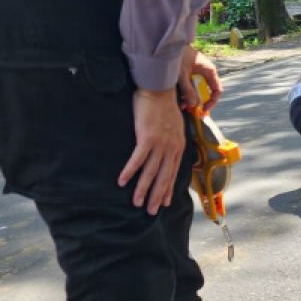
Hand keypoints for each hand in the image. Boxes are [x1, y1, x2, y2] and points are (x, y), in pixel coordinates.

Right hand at [120, 88, 185, 214]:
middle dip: (157, 196)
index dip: (168, 189)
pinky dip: (129, 172)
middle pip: (163, 176)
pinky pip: (137, 159)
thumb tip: (169, 149)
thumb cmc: (164, 105)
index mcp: (179, 145)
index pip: (173, 172)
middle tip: (151, 211)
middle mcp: (171, 147)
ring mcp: (160, 144)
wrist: (159, 89)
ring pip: (150, 172)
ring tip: (137, 203)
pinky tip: (122, 182)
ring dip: (143, 189)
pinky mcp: (147, 138)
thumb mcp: (175, 125)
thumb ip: (173, 139)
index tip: (164, 202)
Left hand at [177, 45, 222, 113]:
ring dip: (193, 99)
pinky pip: (194, 86)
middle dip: (200, 102)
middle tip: (191, 110)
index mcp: (209, 71)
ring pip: (200, 90)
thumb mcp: (182, 75)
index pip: (217, 90)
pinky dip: (189, 93)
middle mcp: (207, 73)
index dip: (212, 102)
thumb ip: (188, 90)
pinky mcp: (193, 73)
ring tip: (183, 105)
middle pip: (208, 92)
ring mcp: (200, 73)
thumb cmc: (179, 56)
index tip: (203, 110)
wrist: (171, 44)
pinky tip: (181, 98)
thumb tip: (194, 104)